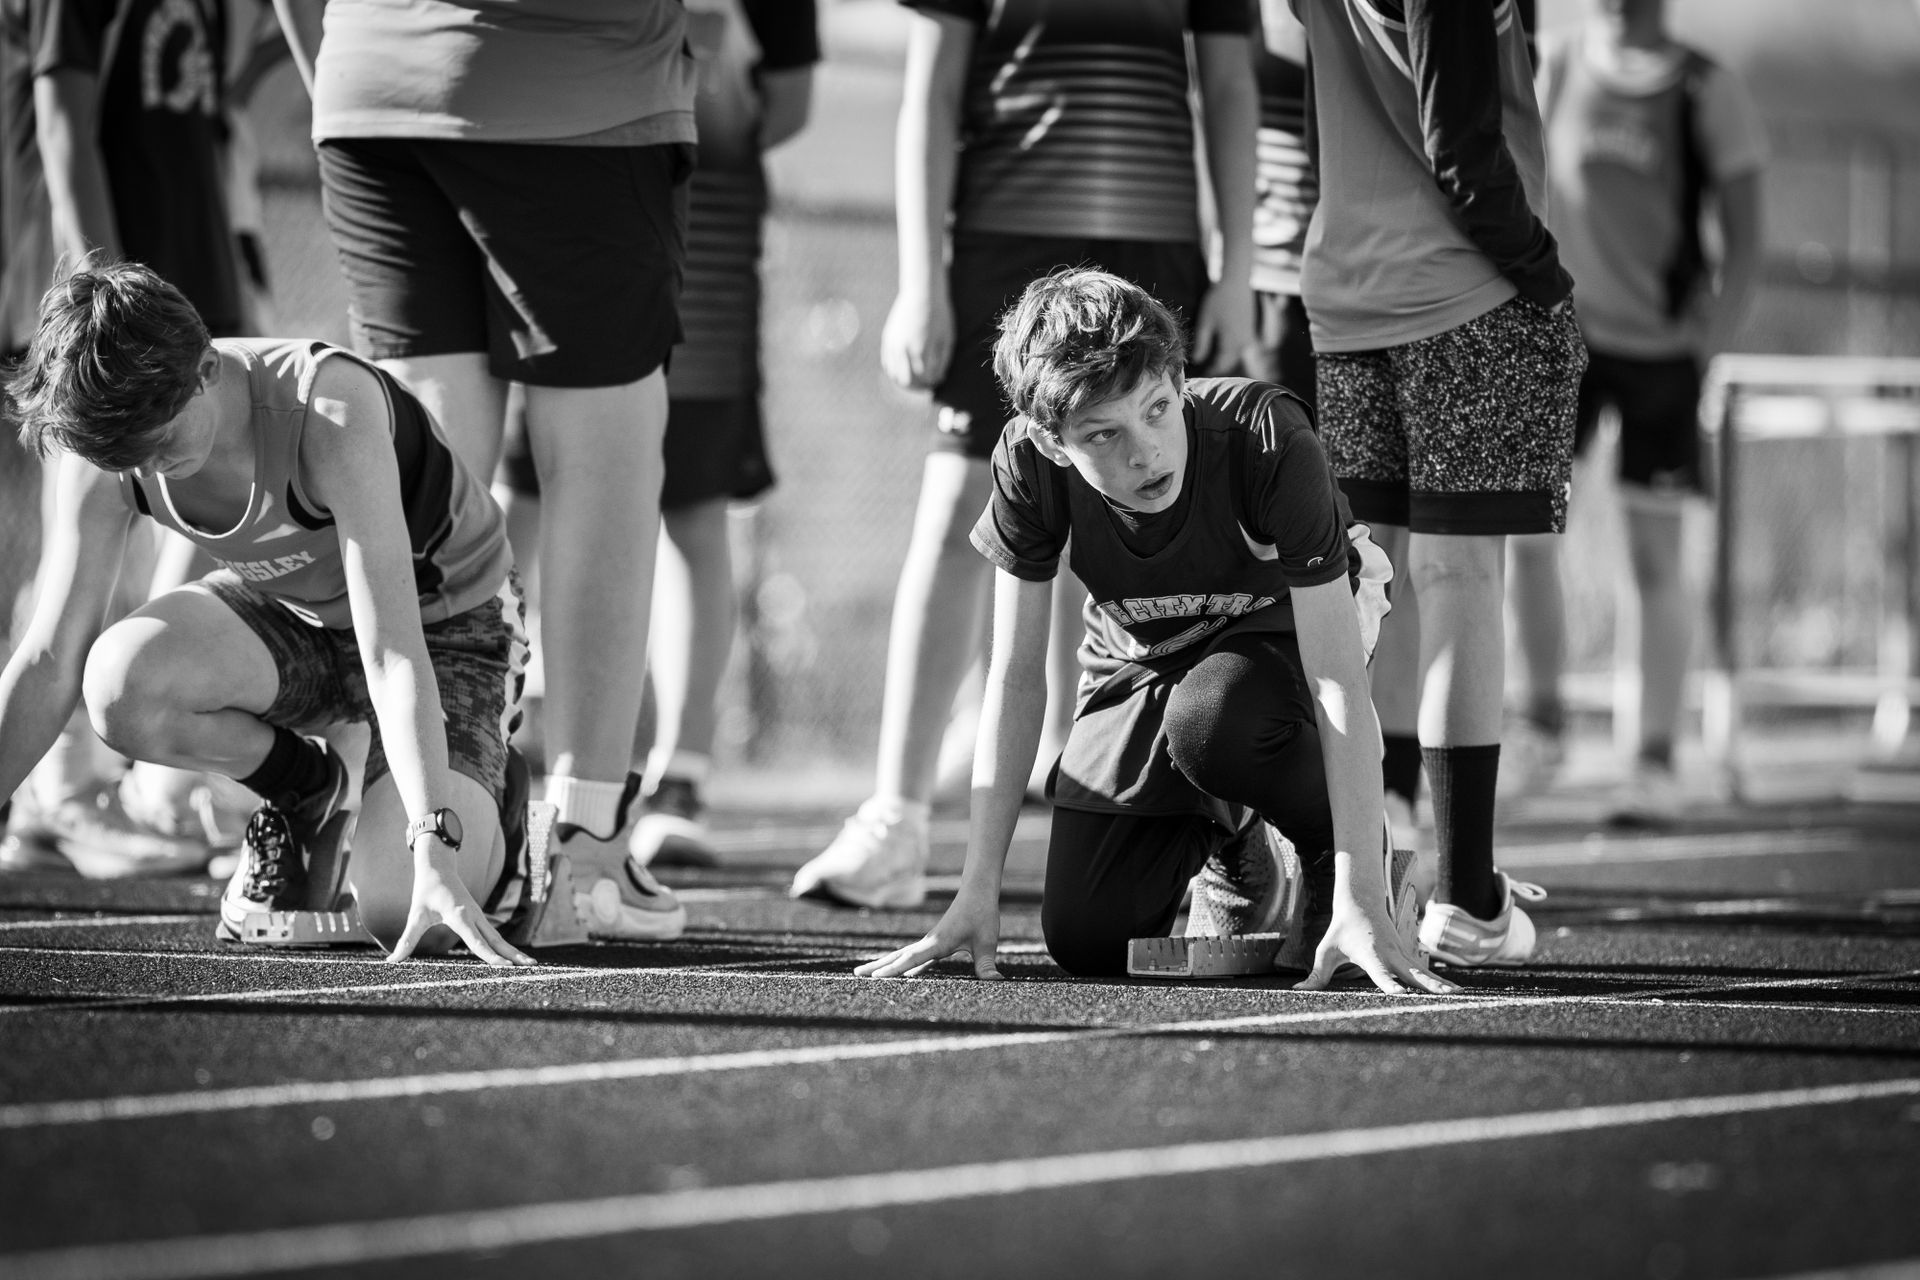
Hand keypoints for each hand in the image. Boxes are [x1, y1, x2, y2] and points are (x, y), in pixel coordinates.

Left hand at [386, 850, 534, 968]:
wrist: (439, 867)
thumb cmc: (426, 890)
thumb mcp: (416, 915)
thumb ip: (407, 940)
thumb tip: (392, 961)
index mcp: (460, 916)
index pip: (478, 941)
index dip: (491, 956)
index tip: (505, 967)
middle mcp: (474, 916)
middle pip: (497, 941)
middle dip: (514, 955)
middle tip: (531, 967)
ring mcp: (479, 916)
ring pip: (499, 938)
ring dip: (514, 951)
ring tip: (531, 964)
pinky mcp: (479, 917)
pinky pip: (494, 935)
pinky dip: (505, 946)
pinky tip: (513, 956)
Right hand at [855, 886, 1001, 979]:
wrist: (978, 892)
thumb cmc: (982, 914)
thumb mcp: (987, 941)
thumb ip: (986, 963)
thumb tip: (995, 981)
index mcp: (936, 944)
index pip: (911, 959)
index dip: (893, 969)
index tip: (875, 976)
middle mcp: (928, 943)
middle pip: (897, 957)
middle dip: (877, 966)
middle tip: (855, 974)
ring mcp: (929, 943)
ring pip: (902, 955)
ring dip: (885, 963)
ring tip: (865, 972)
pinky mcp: (934, 943)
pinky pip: (914, 956)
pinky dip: (902, 964)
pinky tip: (901, 973)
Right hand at [879, 285, 955, 390]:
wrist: (921, 293)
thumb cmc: (940, 316)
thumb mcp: (947, 339)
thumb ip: (943, 362)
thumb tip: (938, 379)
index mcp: (921, 350)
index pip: (924, 379)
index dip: (931, 383)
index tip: (937, 382)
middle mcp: (904, 350)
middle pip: (907, 381)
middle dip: (917, 386)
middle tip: (925, 385)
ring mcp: (893, 344)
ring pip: (894, 374)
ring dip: (904, 381)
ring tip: (915, 380)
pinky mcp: (887, 339)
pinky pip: (887, 363)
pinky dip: (894, 371)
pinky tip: (904, 370)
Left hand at [1188, 280, 1255, 374]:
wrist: (1237, 282)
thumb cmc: (1219, 300)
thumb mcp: (1205, 322)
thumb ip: (1202, 344)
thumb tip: (1197, 361)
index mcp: (1232, 343)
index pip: (1221, 365)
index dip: (1210, 371)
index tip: (1200, 374)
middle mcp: (1243, 343)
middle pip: (1230, 362)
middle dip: (1218, 366)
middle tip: (1203, 369)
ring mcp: (1249, 337)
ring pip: (1236, 355)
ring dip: (1224, 359)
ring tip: (1210, 360)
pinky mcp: (1250, 331)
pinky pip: (1240, 347)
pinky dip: (1230, 350)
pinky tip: (1220, 348)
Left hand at [1295, 888, 1456, 995]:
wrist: (1361, 900)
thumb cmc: (1341, 928)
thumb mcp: (1326, 951)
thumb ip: (1316, 975)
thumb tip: (1298, 990)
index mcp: (1371, 955)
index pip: (1382, 974)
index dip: (1391, 984)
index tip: (1402, 995)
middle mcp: (1391, 955)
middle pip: (1413, 974)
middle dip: (1431, 987)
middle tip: (1449, 998)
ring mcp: (1402, 955)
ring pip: (1423, 973)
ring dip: (1441, 985)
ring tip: (1462, 997)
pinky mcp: (1407, 956)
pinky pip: (1424, 972)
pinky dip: (1439, 982)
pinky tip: (1455, 993)